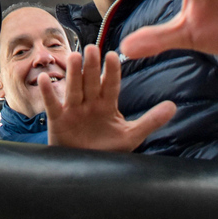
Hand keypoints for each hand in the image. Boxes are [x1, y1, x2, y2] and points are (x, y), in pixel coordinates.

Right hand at [40, 45, 175, 150]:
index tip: (112, 56)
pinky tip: (44, 78)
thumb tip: (172, 106)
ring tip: (73, 56)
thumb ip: (150, 120)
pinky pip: (53, 105)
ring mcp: (73, 110)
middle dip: (91, 66)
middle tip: (91, 49)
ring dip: (73, 74)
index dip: (111, 72)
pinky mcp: (58, 120)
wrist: (85, 169)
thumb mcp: (131, 136)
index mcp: (107, 104)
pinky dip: (47, 92)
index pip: (111, 85)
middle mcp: (89, 103)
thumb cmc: (106, 150)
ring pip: (73, 89)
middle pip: (90, 82)